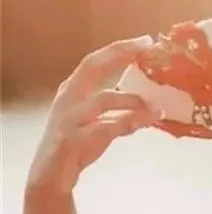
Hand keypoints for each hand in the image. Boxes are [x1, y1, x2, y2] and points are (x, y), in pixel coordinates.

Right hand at [27, 36, 162, 194]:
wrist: (51, 173)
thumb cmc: (77, 145)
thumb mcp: (98, 123)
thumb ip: (121, 113)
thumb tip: (154, 107)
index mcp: (73, 89)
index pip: (95, 61)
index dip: (119, 49)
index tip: (145, 40)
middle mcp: (69, 97)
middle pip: (93, 66)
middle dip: (120, 53)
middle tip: (146, 47)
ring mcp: (71, 117)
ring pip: (105, 99)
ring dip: (134, 101)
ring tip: (158, 107)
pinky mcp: (75, 139)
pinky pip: (107, 128)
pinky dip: (129, 124)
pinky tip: (146, 122)